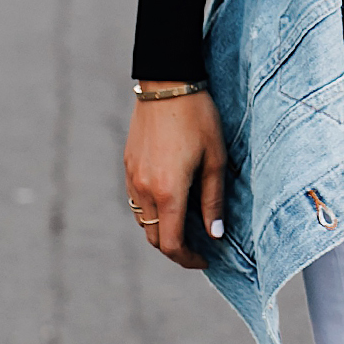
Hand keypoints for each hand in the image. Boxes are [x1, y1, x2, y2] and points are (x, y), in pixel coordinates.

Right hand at [124, 88, 226, 268]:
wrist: (167, 83)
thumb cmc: (198, 119)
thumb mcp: (215, 161)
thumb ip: (213, 202)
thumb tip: (215, 234)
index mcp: (168, 192)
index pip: (171, 243)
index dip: (188, 259)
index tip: (205, 260)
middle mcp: (144, 189)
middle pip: (154, 238)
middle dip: (176, 248)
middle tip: (199, 246)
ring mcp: (132, 177)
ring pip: (143, 221)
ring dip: (162, 230)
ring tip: (187, 223)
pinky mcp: (128, 165)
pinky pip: (137, 201)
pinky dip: (152, 211)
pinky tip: (172, 200)